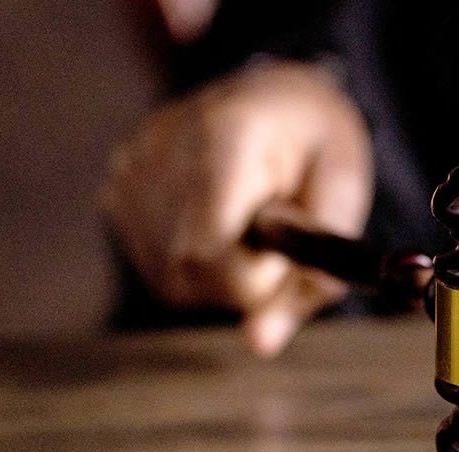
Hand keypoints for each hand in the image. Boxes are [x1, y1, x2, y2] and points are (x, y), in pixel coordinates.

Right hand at [104, 60, 372, 356]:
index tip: (283, 254)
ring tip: (249, 223)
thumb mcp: (343, 200)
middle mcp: (162, 147)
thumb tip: (260, 345)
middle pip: (188, 274)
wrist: (278, 99)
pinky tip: (219, 224)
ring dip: (222, 277)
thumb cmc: (318, 149)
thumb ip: (312, 275)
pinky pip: (158, 269)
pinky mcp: (115, 190)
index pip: (207, 251)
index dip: (252, 279)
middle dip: (244, 282)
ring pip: (172, 281)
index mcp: (227, 135)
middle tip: (276, 240)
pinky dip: (197, 266)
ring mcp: (130, 169)